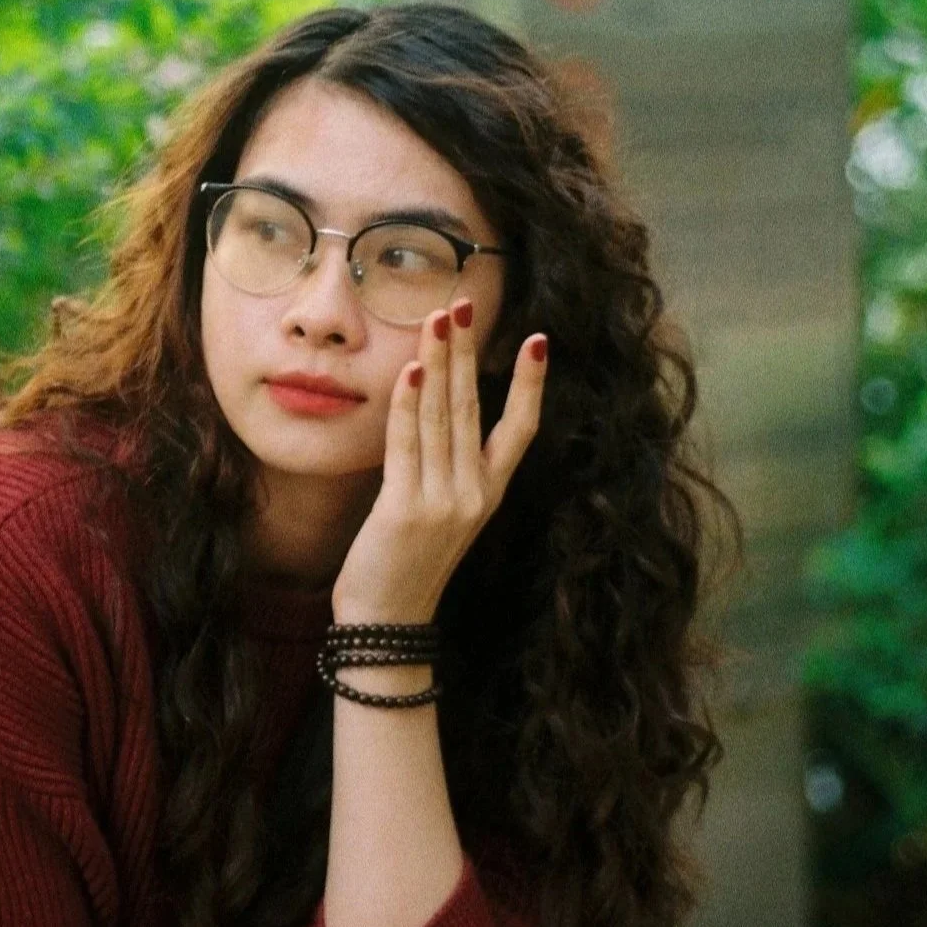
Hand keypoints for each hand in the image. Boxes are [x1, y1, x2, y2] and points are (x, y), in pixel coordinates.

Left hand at [331, 300, 547, 623]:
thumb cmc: (405, 566)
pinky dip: (408, 405)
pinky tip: (412, 370)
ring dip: (439, 364)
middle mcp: (473, 494)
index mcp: (488, 494)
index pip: (520, 430)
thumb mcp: (439, 514)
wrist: (386, 622)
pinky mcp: (406, 509)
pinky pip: (408, 445)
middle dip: (467, 354)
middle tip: (463, 304)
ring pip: (442, 418)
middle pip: (473, 409)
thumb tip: (433, 409)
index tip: (539, 339)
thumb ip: (445, 468)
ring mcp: (443, 502)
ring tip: (438, 319)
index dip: (530, 384)